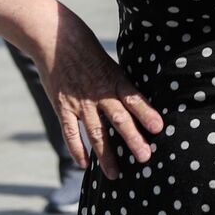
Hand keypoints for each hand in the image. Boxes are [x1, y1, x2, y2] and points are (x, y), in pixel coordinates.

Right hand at [38, 11, 162, 179]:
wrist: (55, 39)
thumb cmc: (87, 50)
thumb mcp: (110, 62)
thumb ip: (121, 84)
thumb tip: (138, 102)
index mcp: (114, 79)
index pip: (134, 98)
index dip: (146, 113)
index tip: (159, 128)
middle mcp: (98, 93)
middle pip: (118, 119)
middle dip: (133, 140)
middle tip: (145, 157)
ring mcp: (79, 102)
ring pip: (96, 132)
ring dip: (106, 155)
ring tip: (116, 174)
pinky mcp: (62, 106)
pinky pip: (70, 132)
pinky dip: (77, 150)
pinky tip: (84, 165)